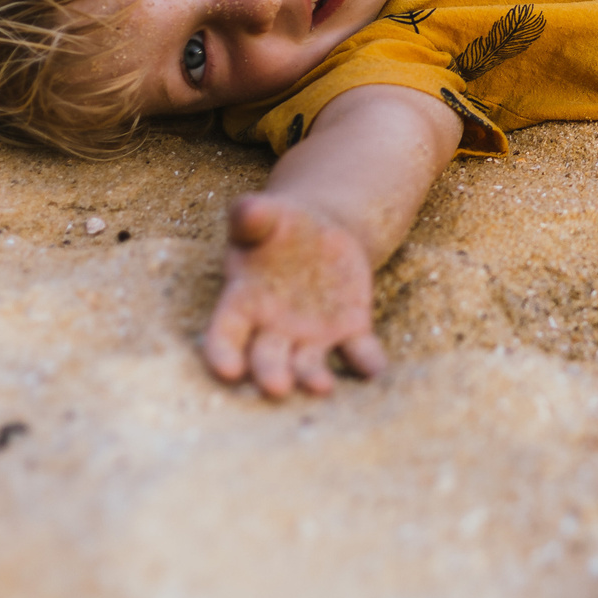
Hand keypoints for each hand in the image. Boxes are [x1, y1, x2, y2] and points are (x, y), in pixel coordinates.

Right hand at [202, 192, 388, 397]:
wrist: (320, 234)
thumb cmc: (277, 227)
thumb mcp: (265, 216)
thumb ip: (252, 216)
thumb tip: (247, 209)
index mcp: (243, 302)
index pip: (225, 333)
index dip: (223, 353)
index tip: (227, 370)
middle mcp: (273, 329)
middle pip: (267, 357)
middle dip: (271, 373)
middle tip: (276, 388)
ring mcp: (312, 335)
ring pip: (309, 363)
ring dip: (314, 376)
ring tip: (323, 387)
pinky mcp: (350, 330)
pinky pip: (358, 351)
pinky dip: (367, 361)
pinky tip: (374, 369)